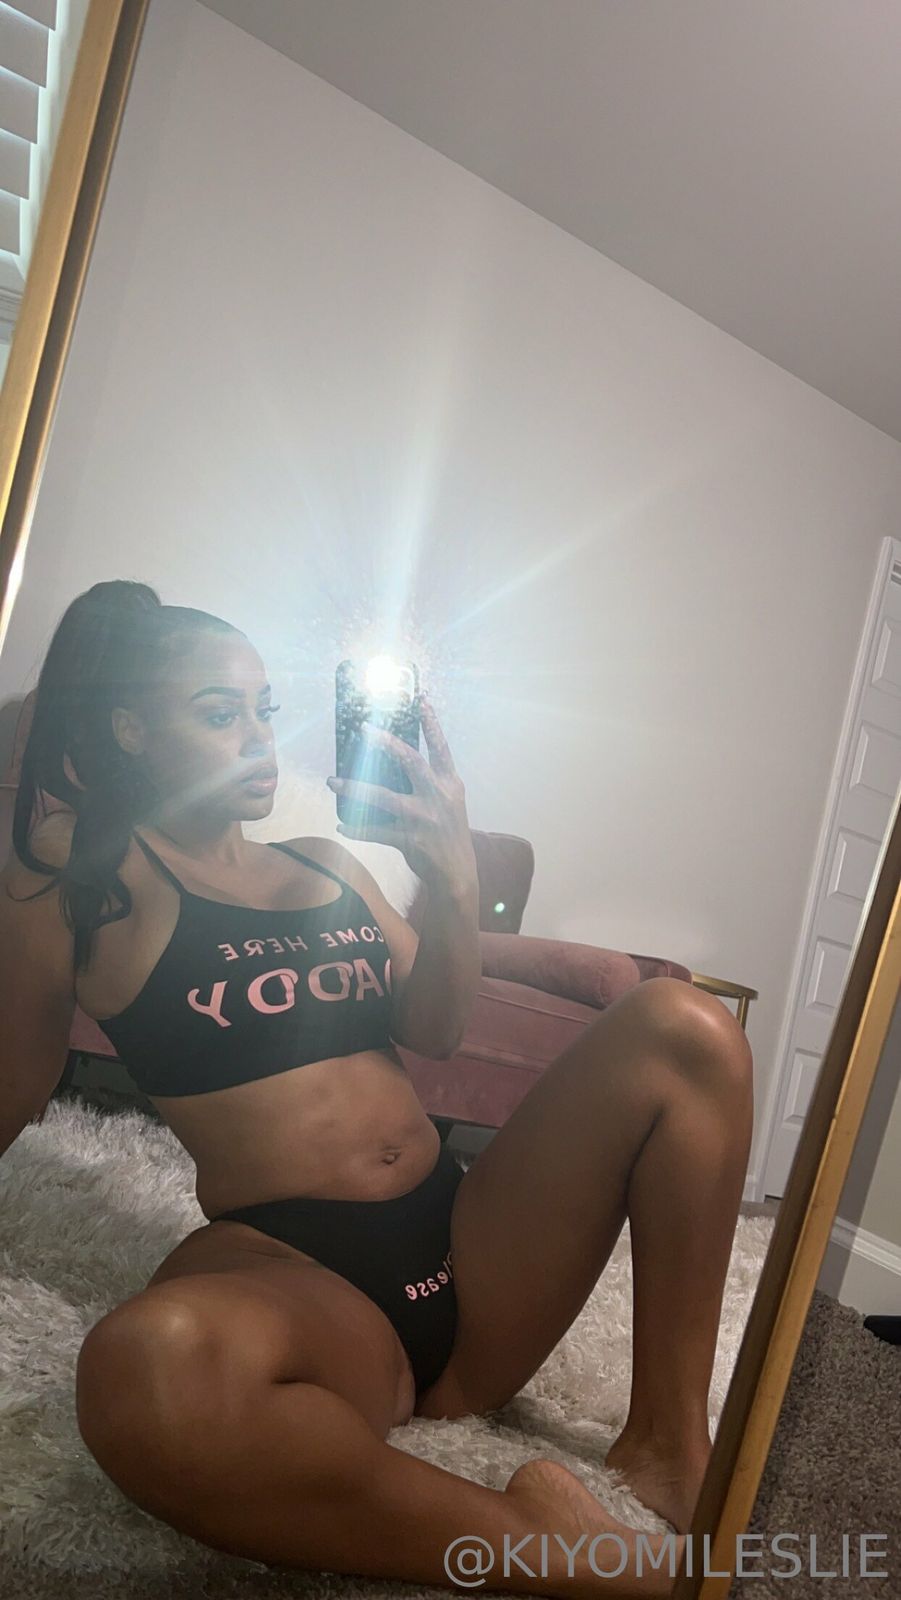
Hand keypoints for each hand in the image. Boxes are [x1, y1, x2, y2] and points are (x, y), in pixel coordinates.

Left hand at [326, 693, 477, 895]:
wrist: (457, 870)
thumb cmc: (449, 830)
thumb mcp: (450, 801)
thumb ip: (432, 780)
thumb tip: (400, 758)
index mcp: (449, 783)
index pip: (440, 747)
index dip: (431, 722)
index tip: (420, 699)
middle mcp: (437, 796)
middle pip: (411, 762)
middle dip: (387, 744)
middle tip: (364, 729)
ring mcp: (423, 818)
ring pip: (384, 798)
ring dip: (355, 789)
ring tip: (332, 781)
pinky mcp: (409, 840)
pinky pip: (376, 832)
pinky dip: (357, 828)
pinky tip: (342, 825)